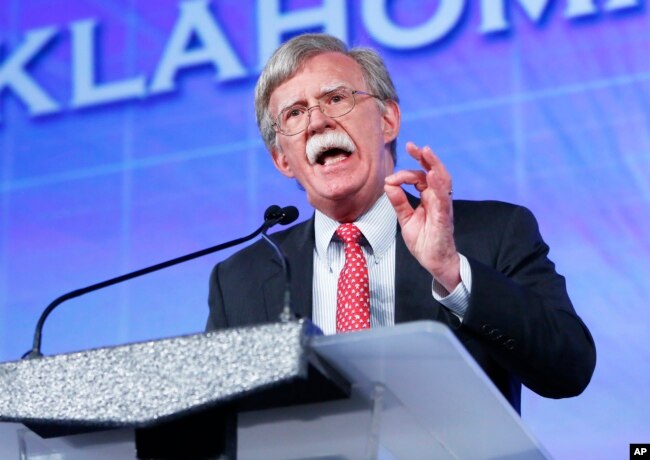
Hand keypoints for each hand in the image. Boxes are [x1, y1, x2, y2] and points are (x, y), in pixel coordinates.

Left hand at [384, 142, 459, 291]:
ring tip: (426, 152)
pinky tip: (432, 175)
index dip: (406, 173)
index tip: (390, 178)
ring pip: (443, 181)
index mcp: (428, 198)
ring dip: (435, 165)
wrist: (434, 261)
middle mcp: (438, 199)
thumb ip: (398, 202)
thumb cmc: (424, 240)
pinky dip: (438, 186)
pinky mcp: (444, 218)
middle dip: (425, 158)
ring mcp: (443, 207)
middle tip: (412, 146)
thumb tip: (388, 184)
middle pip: (434, 172)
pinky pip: (443, 200)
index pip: (420, 177)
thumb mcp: (405, 219)